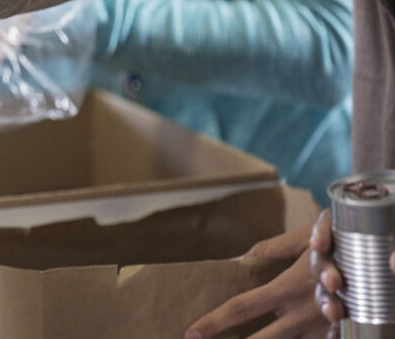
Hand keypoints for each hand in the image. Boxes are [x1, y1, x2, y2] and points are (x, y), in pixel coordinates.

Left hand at [186, 225, 334, 338]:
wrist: (384, 247)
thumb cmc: (338, 238)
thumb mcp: (301, 239)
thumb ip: (268, 251)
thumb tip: (237, 260)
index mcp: (287, 287)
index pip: (241, 307)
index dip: (214, 321)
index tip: (191, 332)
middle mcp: (304, 312)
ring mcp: (327, 327)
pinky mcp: (347, 332)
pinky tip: (299, 338)